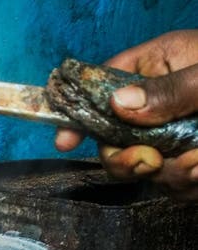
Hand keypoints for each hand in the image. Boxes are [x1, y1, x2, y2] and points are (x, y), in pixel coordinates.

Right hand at [55, 30, 197, 199]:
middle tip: (150, 161)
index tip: (64, 139)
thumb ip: (170, 91)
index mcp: (159, 65)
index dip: (81, 112)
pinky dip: (190, 183)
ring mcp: (176, 135)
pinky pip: (175, 185)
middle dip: (130, 158)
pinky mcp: (192, 162)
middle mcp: (161, 103)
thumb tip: (121, 104)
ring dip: (173, 172)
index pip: (103, 85)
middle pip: (115, 140)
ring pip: (147, 169)